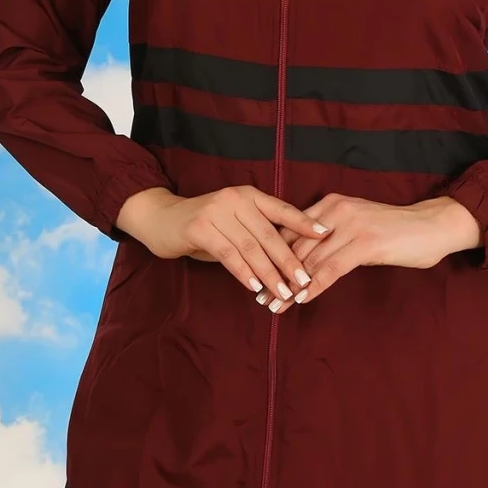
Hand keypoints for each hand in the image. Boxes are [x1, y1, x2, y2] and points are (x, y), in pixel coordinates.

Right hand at [115, 184, 331, 306]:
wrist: (161, 219)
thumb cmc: (203, 225)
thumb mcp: (233, 223)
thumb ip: (257, 233)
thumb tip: (290, 258)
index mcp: (249, 195)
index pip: (283, 210)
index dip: (304, 223)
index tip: (326, 235)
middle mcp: (236, 199)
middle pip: (270, 234)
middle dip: (289, 260)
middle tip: (305, 281)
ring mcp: (217, 212)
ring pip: (251, 247)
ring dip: (269, 273)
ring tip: (283, 292)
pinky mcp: (200, 228)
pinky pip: (228, 254)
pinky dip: (244, 272)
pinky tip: (255, 287)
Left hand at [268, 194, 481, 312]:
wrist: (432, 225)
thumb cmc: (396, 230)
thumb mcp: (358, 227)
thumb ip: (333, 238)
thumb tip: (307, 261)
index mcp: (331, 205)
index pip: (292, 231)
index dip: (273, 255)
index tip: (258, 276)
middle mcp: (336, 211)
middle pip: (297, 247)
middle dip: (276, 274)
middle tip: (261, 298)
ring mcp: (351, 226)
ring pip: (311, 260)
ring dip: (290, 286)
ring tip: (275, 305)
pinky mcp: (365, 243)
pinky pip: (332, 268)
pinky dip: (314, 285)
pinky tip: (301, 300)